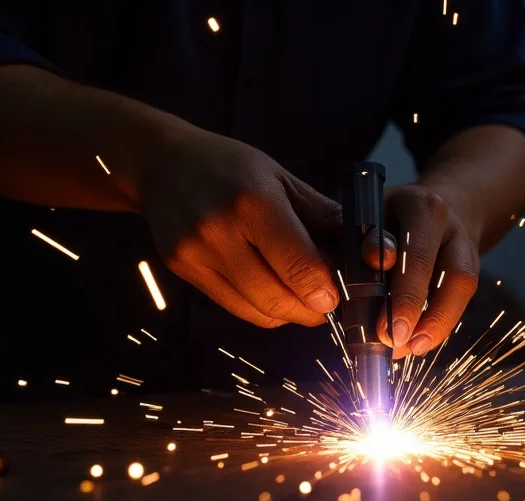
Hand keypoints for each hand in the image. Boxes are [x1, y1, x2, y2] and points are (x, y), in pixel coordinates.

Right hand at [140, 127, 340, 327]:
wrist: (163, 163)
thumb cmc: (230, 167)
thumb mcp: (282, 178)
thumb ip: (322, 217)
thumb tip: (361, 250)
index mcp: (254, 202)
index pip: (298, 265)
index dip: (325, 292)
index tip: (338, 297)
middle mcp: (220, 231)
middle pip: (277, 297)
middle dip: (310, 311)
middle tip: (325, 304)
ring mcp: (197, 254)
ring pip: (256, 310)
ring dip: (287, 313)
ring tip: (300, 298)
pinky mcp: (183, 269)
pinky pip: (234, 307)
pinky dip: (262, 309)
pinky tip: (272, 292)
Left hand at [374, 185, 480, 357]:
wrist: (428, 209)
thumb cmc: (384, 219)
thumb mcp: (364, 222)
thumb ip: (357, 251)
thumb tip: (348, 293)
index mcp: (418, 206)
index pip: (412, 251)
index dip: (401, 290)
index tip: (385, 324)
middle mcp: (448, 223)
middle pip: (444, 271)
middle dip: (418, 311)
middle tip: (395, 341)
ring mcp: (464, 244)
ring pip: (460, 286)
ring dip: (436, 323)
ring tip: (412, 348)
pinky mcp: (471, 265)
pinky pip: (460, 297)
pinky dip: (440, 322)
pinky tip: (420, 341)